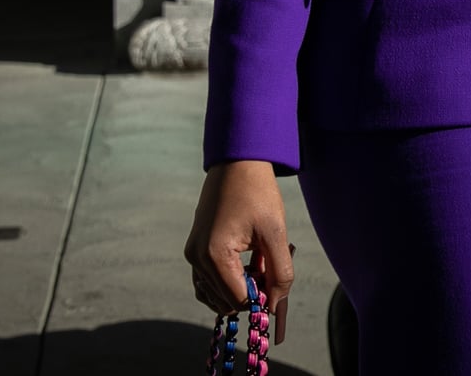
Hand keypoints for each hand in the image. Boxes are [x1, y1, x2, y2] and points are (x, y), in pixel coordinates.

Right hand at [185, 160, 294, 344]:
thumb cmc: (257, 193)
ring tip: (259, 264)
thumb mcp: (275, 234)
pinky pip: (207, 281)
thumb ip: (279, 273)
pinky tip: (247, 264)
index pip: (238, 299)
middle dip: (250, 293)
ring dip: (238, 289)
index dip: (261, 298)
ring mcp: (192, 254)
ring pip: (214, 295)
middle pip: (225, 300)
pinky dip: (227, 282)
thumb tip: (274, 307)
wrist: (238, 162)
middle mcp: (197, 258)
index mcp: (214, 254)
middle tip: (269, 269)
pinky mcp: (194, 249)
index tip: (276, 280)